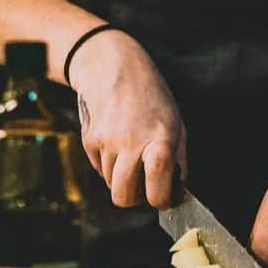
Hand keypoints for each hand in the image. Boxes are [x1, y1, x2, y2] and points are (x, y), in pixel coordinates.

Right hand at [68, 30, 186, 210]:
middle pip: (123, 197)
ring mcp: (107, 142)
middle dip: (134, 199)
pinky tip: (117, 142)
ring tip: (131, 154)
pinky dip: (108, 164)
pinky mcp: (89, 139)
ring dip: (121, 178)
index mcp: (160, 138)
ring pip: (110, 184)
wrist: (114, 66)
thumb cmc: (151, 94)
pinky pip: (98, 168)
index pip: (157, 185)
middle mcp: (131, 142)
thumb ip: (178, 157)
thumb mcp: (176, 121)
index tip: (163, 198)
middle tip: (143, 186)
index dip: (161, 200)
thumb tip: (176, 189)